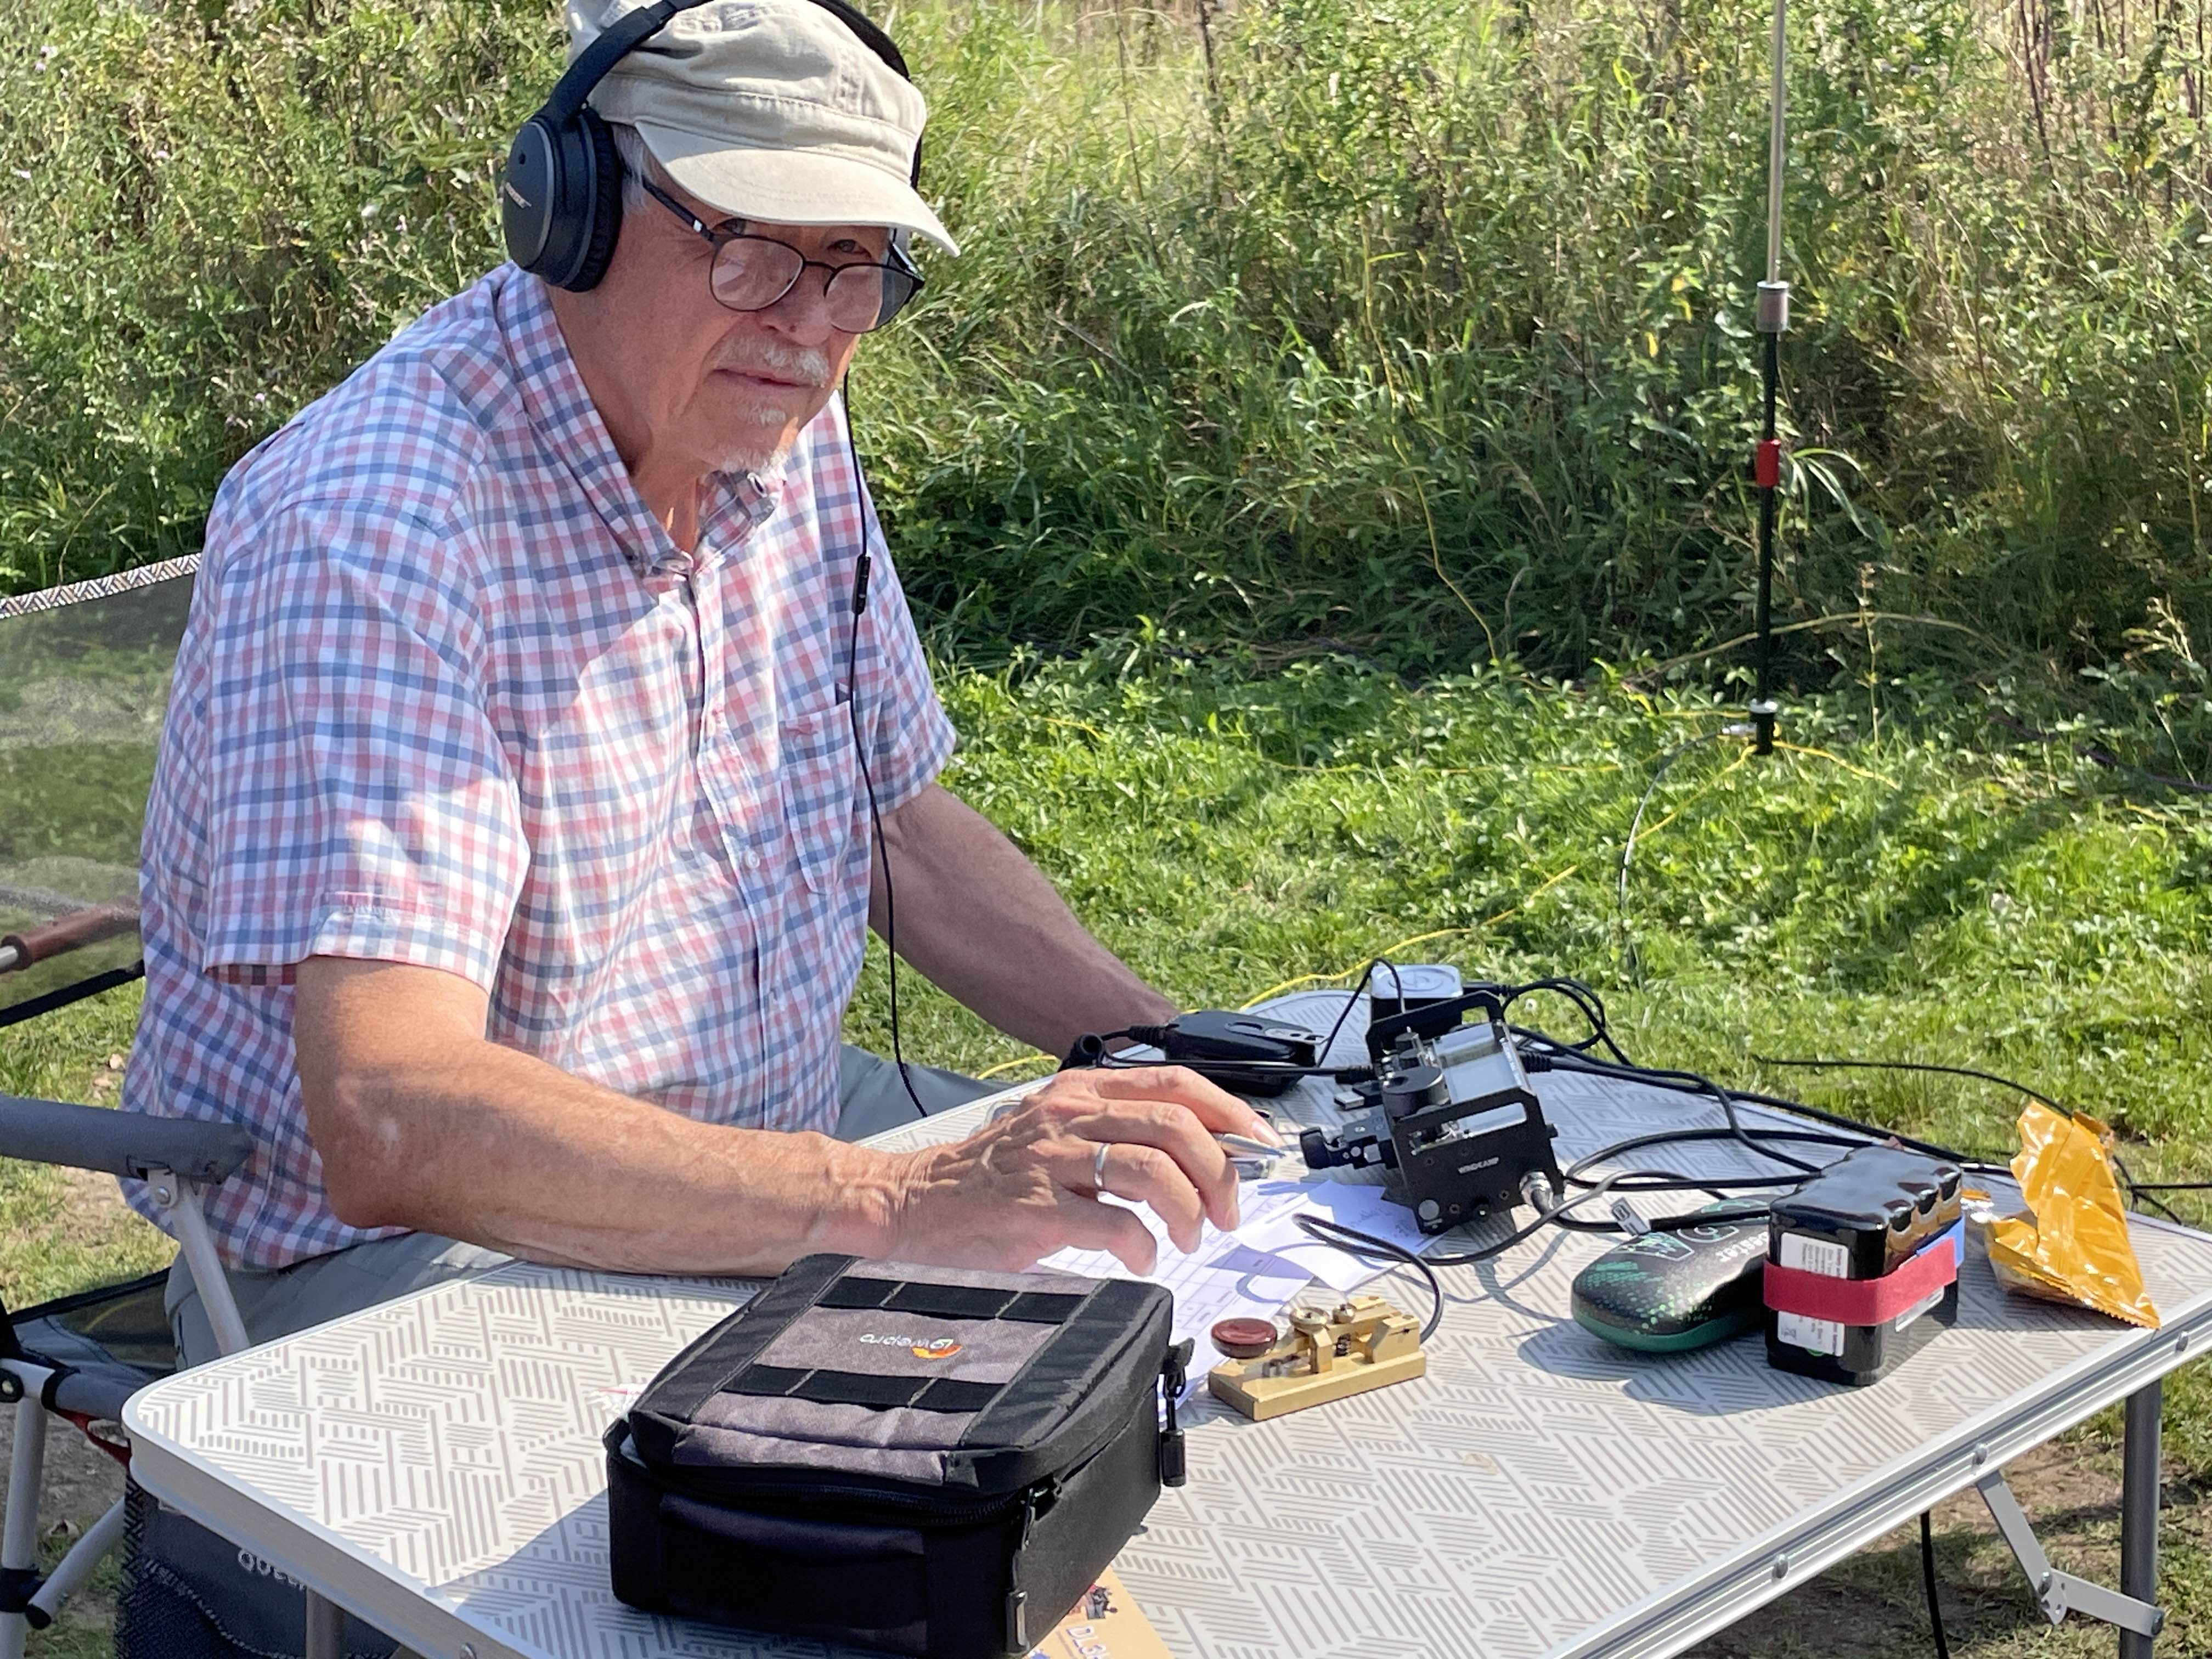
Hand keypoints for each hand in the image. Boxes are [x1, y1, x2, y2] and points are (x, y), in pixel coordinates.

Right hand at [882, 1066, 1280, 1274]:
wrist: (911, 1201)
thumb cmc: (990, 1175)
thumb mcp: (1055, 1131)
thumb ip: (1117, 1132)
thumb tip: (1201, 1155)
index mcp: (1080, 1092)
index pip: (1176, 1085)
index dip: (1231, 1114)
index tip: (1261, 1146)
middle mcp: (1068, 1117)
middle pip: (1175, 1126)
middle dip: (1220, 1171)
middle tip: (1228, 1210)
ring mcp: (1050, 1161)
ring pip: (1151, 1169)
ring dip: (1188, 1209)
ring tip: (1190, 1236)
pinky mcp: (1034, 1209)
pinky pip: (1113, 1224)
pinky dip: (1144, 1246)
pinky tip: (1143, 1259)